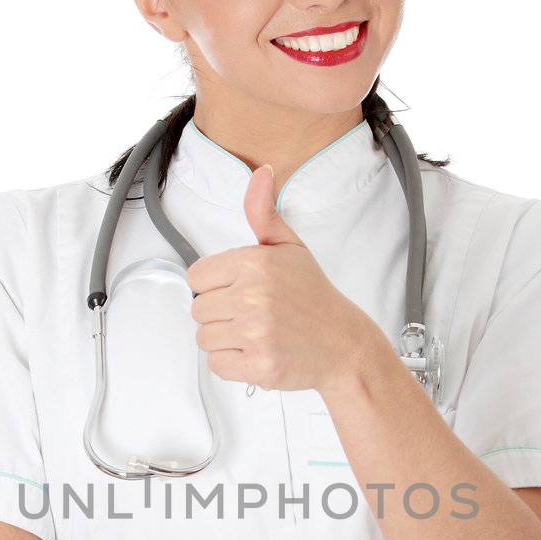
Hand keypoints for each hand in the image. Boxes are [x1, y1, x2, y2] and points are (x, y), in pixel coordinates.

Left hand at [188, 162, 384, 392]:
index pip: (196, 276)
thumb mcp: (290, 247)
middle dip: (220, 313)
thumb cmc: (314, 297)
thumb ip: (264, 213)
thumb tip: (260, 173)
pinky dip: (233, 363)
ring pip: (204, 338)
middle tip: (251, 314)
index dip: (214, 285)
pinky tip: (256, 351)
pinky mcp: (258, 365)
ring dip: (225, 339)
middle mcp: (252, 296)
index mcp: (254, 263)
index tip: (237, 290)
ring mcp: (255, 333)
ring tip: (255, 333)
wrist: (344, 344)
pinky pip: (217, 364)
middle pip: (198, 309)